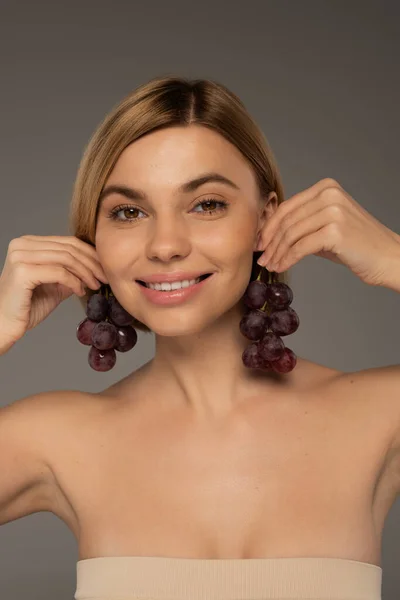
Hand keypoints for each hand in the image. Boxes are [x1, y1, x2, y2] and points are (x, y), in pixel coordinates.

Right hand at [0, 235, 107, 347]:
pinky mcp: (22, 271)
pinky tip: (80, 291)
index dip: (90, 254)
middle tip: (105, 278)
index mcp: (28, 243)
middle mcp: (22, 244)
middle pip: (69, 248)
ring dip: (86, 273)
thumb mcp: (54, 284)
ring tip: (95, 285)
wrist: (4, 324)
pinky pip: (59, 272)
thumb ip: (70, 272)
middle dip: (92, 263)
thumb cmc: (27, 306)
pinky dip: (74, 281)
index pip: (67, 242)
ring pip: (66, 258)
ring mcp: (21, 256)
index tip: (104, 269)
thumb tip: (93, 267)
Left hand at [256, 178, 399, 286]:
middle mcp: (329, 195)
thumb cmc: (356, 245)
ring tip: (270, 265)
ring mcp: (333, 211)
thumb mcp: (327, 225)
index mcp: (326, 187)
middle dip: (269, 241)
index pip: (287, 207)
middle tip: (261, 257)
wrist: (387, 257)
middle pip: (286, 221)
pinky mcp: (335, 231)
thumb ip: (303, 223)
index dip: (268, 226)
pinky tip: (282, 267)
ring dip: (277, 253)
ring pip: (291, 234)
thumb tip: (270, 234)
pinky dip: (287, 259)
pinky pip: (300, 247)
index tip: (259, 242)